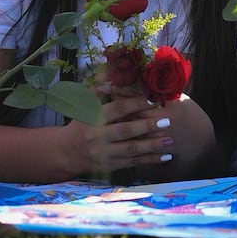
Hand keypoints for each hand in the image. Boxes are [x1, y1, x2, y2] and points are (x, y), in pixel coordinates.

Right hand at [60, 91, 176, 177]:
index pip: (117, 109)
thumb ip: (99, 92)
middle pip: (125, 130)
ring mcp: (104, 153)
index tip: (152, 99)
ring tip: (170, 141)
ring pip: (131, 149)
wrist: (66, 152)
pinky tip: (164, 156)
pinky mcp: (110, 166)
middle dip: (147, 126)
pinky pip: (133, 163)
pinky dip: (149, 160)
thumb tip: (109, 71)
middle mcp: (97, 137)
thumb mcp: (85, 108)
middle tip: (167, 121)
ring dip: (152, 146)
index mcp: (93, 119)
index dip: (135, 104)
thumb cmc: (80, 125)